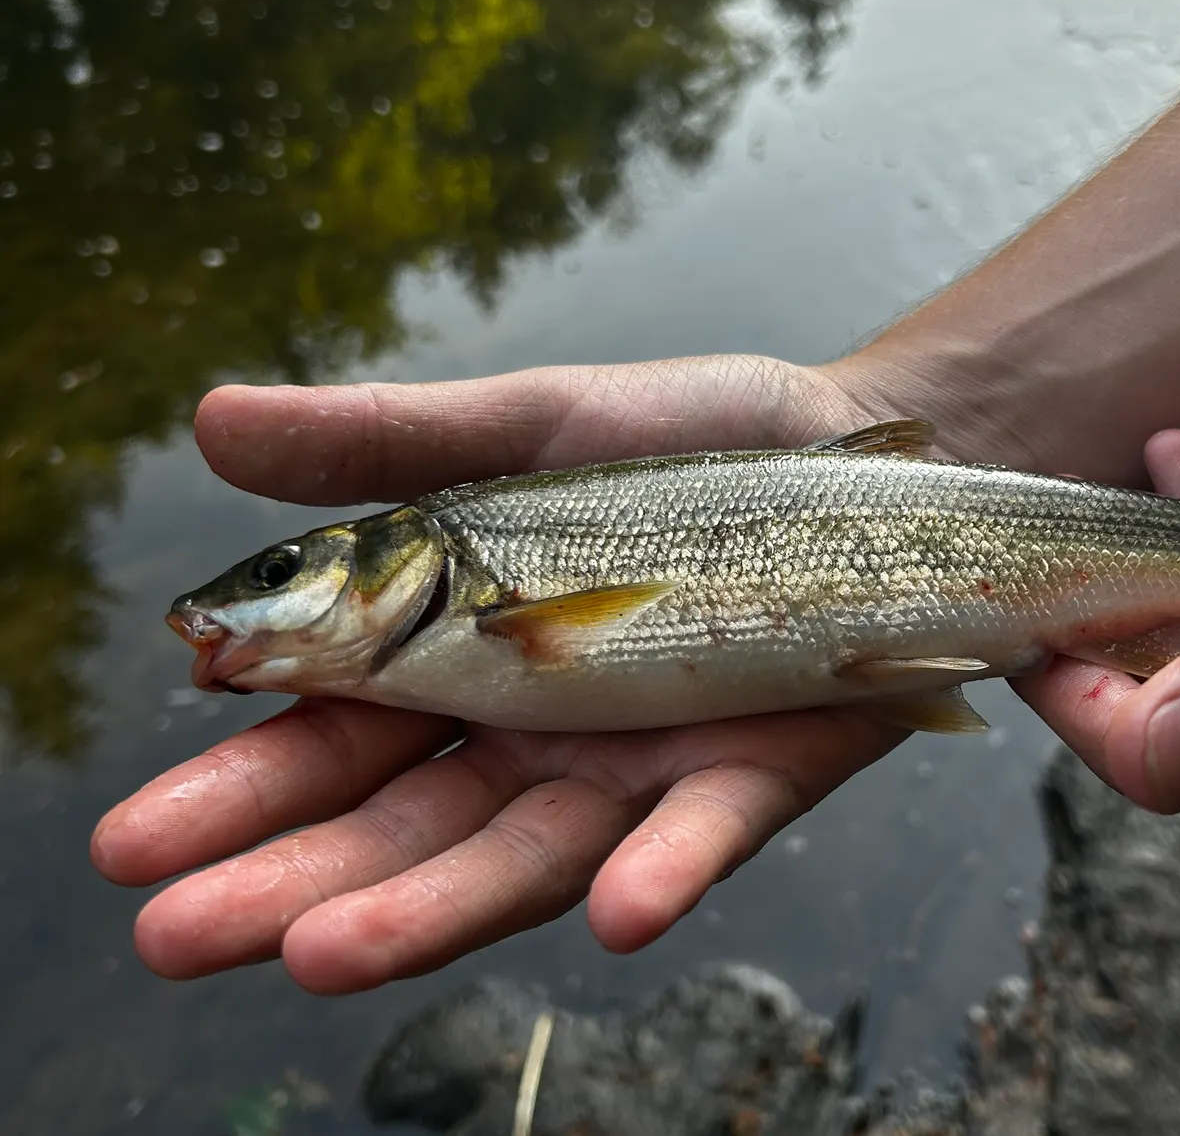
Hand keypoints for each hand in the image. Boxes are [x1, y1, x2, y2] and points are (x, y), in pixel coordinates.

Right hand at [91, 355, 911, 991]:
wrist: (855, 455)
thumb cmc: (681, 443)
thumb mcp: (526, 424)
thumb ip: (386, 441)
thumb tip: (207, 417)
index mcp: (466, 659)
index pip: (330, 738)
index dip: (236, 786)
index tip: (135, 839)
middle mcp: (539, 736)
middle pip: (404, 824)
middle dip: (288, 880)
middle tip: (173, 932)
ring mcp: (642, 766)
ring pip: (525, 856)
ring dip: (430, 908)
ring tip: (318, 952)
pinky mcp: (753, 768)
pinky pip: (704, 828)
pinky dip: (662, 868)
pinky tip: (617, 910)